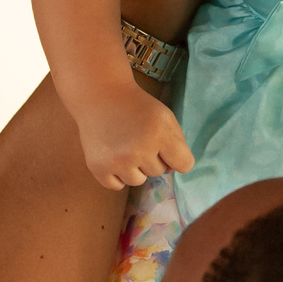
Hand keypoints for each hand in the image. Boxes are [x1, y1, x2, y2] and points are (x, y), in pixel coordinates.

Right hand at [78, 81, 195, 189]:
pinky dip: (117, 175)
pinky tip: (113, 156)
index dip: (177, 158)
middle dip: (152, 157)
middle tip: (138, 138)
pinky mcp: (98, 168)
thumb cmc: (137, 106)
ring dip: (135, 168)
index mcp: (159, 134)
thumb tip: (172, 170)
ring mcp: (117, 161)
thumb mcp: (165, 116)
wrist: (101, 95)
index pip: (184, 164)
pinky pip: (117, 185)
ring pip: (138, 180)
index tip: (168, 150)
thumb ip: (177, 143)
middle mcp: (138, 150)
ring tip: (125, 147)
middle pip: (159, 171)